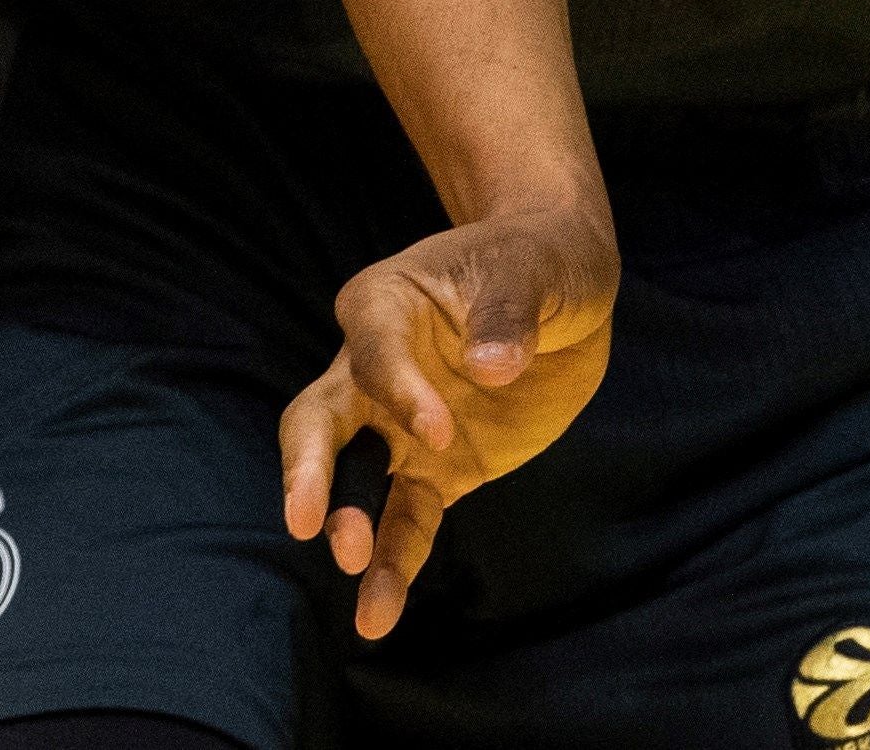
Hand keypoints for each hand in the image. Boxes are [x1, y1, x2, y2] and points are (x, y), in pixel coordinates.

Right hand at [278, 202, 617, 637]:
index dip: (398, 394)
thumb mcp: (532, 267)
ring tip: (355, 570)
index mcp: (383, 303)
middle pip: (316, 422)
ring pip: (354, 482)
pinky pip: (405, 519)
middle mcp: (373, 369)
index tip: (440, 432)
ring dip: (349, 525)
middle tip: (308, 519)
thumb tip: (492, 368)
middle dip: (308, 470)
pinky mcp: (437, 469)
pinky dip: (393, 564)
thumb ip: (507, 313)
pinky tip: (380, 612)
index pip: (371, 353)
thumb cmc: (536, 256)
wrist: (561, 282)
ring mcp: (399, 426)